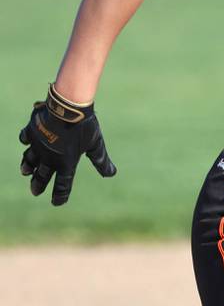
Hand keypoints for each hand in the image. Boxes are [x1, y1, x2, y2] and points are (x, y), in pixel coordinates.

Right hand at [19, 84, 116, 205]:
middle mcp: (49, 157)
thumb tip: (112, 174)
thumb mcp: (96, 144)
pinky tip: (26, 142)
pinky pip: (26, 139)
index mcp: (66, 162)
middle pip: (42, 176)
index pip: (63, 184)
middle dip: (38, 184)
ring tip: (26, 172)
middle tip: (36, 191)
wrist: (69, 107)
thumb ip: (101, 160)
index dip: (60, 195)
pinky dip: (26, 141)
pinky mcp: (32, 132)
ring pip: (30, 160)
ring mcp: (39, 145)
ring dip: (28, 166)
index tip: (57, 202)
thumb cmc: (86, 125)